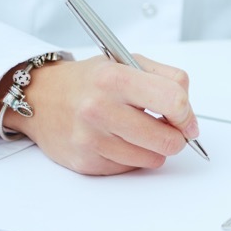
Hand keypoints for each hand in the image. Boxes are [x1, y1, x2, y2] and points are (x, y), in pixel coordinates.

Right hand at [5, 54, 199, 175]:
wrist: (40, 98)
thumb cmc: (89, 81)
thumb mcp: (127, 62)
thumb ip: (167, 79)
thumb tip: (190, 115)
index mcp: (114, 78)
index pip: (173, 101)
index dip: (187, 115)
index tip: (187, 121)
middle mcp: (100, 108)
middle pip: (167, 140)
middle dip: (175, 138)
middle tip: (167, 129)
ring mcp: (91, 138)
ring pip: (153, 159)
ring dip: (153, 149)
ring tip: (136, 132)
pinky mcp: (86, 162)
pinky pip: (130, 168)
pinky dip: (131, 157)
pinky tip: (116, 141)